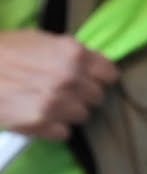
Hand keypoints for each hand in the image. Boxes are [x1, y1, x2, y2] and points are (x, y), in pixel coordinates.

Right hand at [0, 30, 118, 139]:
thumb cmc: (4, 53)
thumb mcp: (40, 41)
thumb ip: (70, 53)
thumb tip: (92, 65)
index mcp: (73, 54)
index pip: (110, 75)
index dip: (100, 78)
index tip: (92, 81)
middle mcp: (70, 79)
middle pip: (98, 97)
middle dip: (84, 95)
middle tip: (65, 92)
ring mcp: (58, 104)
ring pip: (83, 116)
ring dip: (70, 113)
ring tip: (50, 104)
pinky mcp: (43, 125)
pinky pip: (65, 132)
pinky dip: (55, 128)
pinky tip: (41, 118)